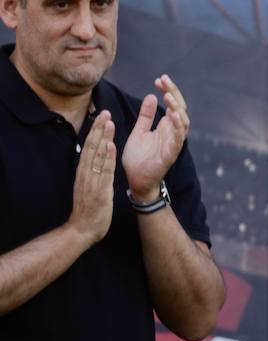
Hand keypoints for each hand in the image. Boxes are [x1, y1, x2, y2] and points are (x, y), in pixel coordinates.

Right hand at [68, 112, 114, 244]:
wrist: (83, 229)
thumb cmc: (89, 210)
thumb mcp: (90, 187)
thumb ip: (92, 174)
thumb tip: (96, 162)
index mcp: (84, 172)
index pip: (89, 147)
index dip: (95, 132)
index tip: (102, 118)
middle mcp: (86, 173)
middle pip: (91, 146)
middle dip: (99, 129)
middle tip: (105, 112)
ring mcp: (92, 181)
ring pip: (97, 155)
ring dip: (103, 138)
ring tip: (109, 122)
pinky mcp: (99, 190)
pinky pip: (104, 171)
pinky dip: (108, 158)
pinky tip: (111, 146)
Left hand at [122, 74, 188, 199]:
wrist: (136, 179)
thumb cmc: (139, 157)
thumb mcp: (140, 131)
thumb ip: (146, 115)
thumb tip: (151, 96)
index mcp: (166, 127)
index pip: (173, 104)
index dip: (168, 90)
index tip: (158, 79)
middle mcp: (172, 133)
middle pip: (180, 109)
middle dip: (173, 93)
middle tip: (163, 80)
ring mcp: (173, 143)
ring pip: (183, 123)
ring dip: (177, 108)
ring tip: (168, 95)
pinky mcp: (170, 154)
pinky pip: (178, 139)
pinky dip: (178, 127)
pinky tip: (173, 115)